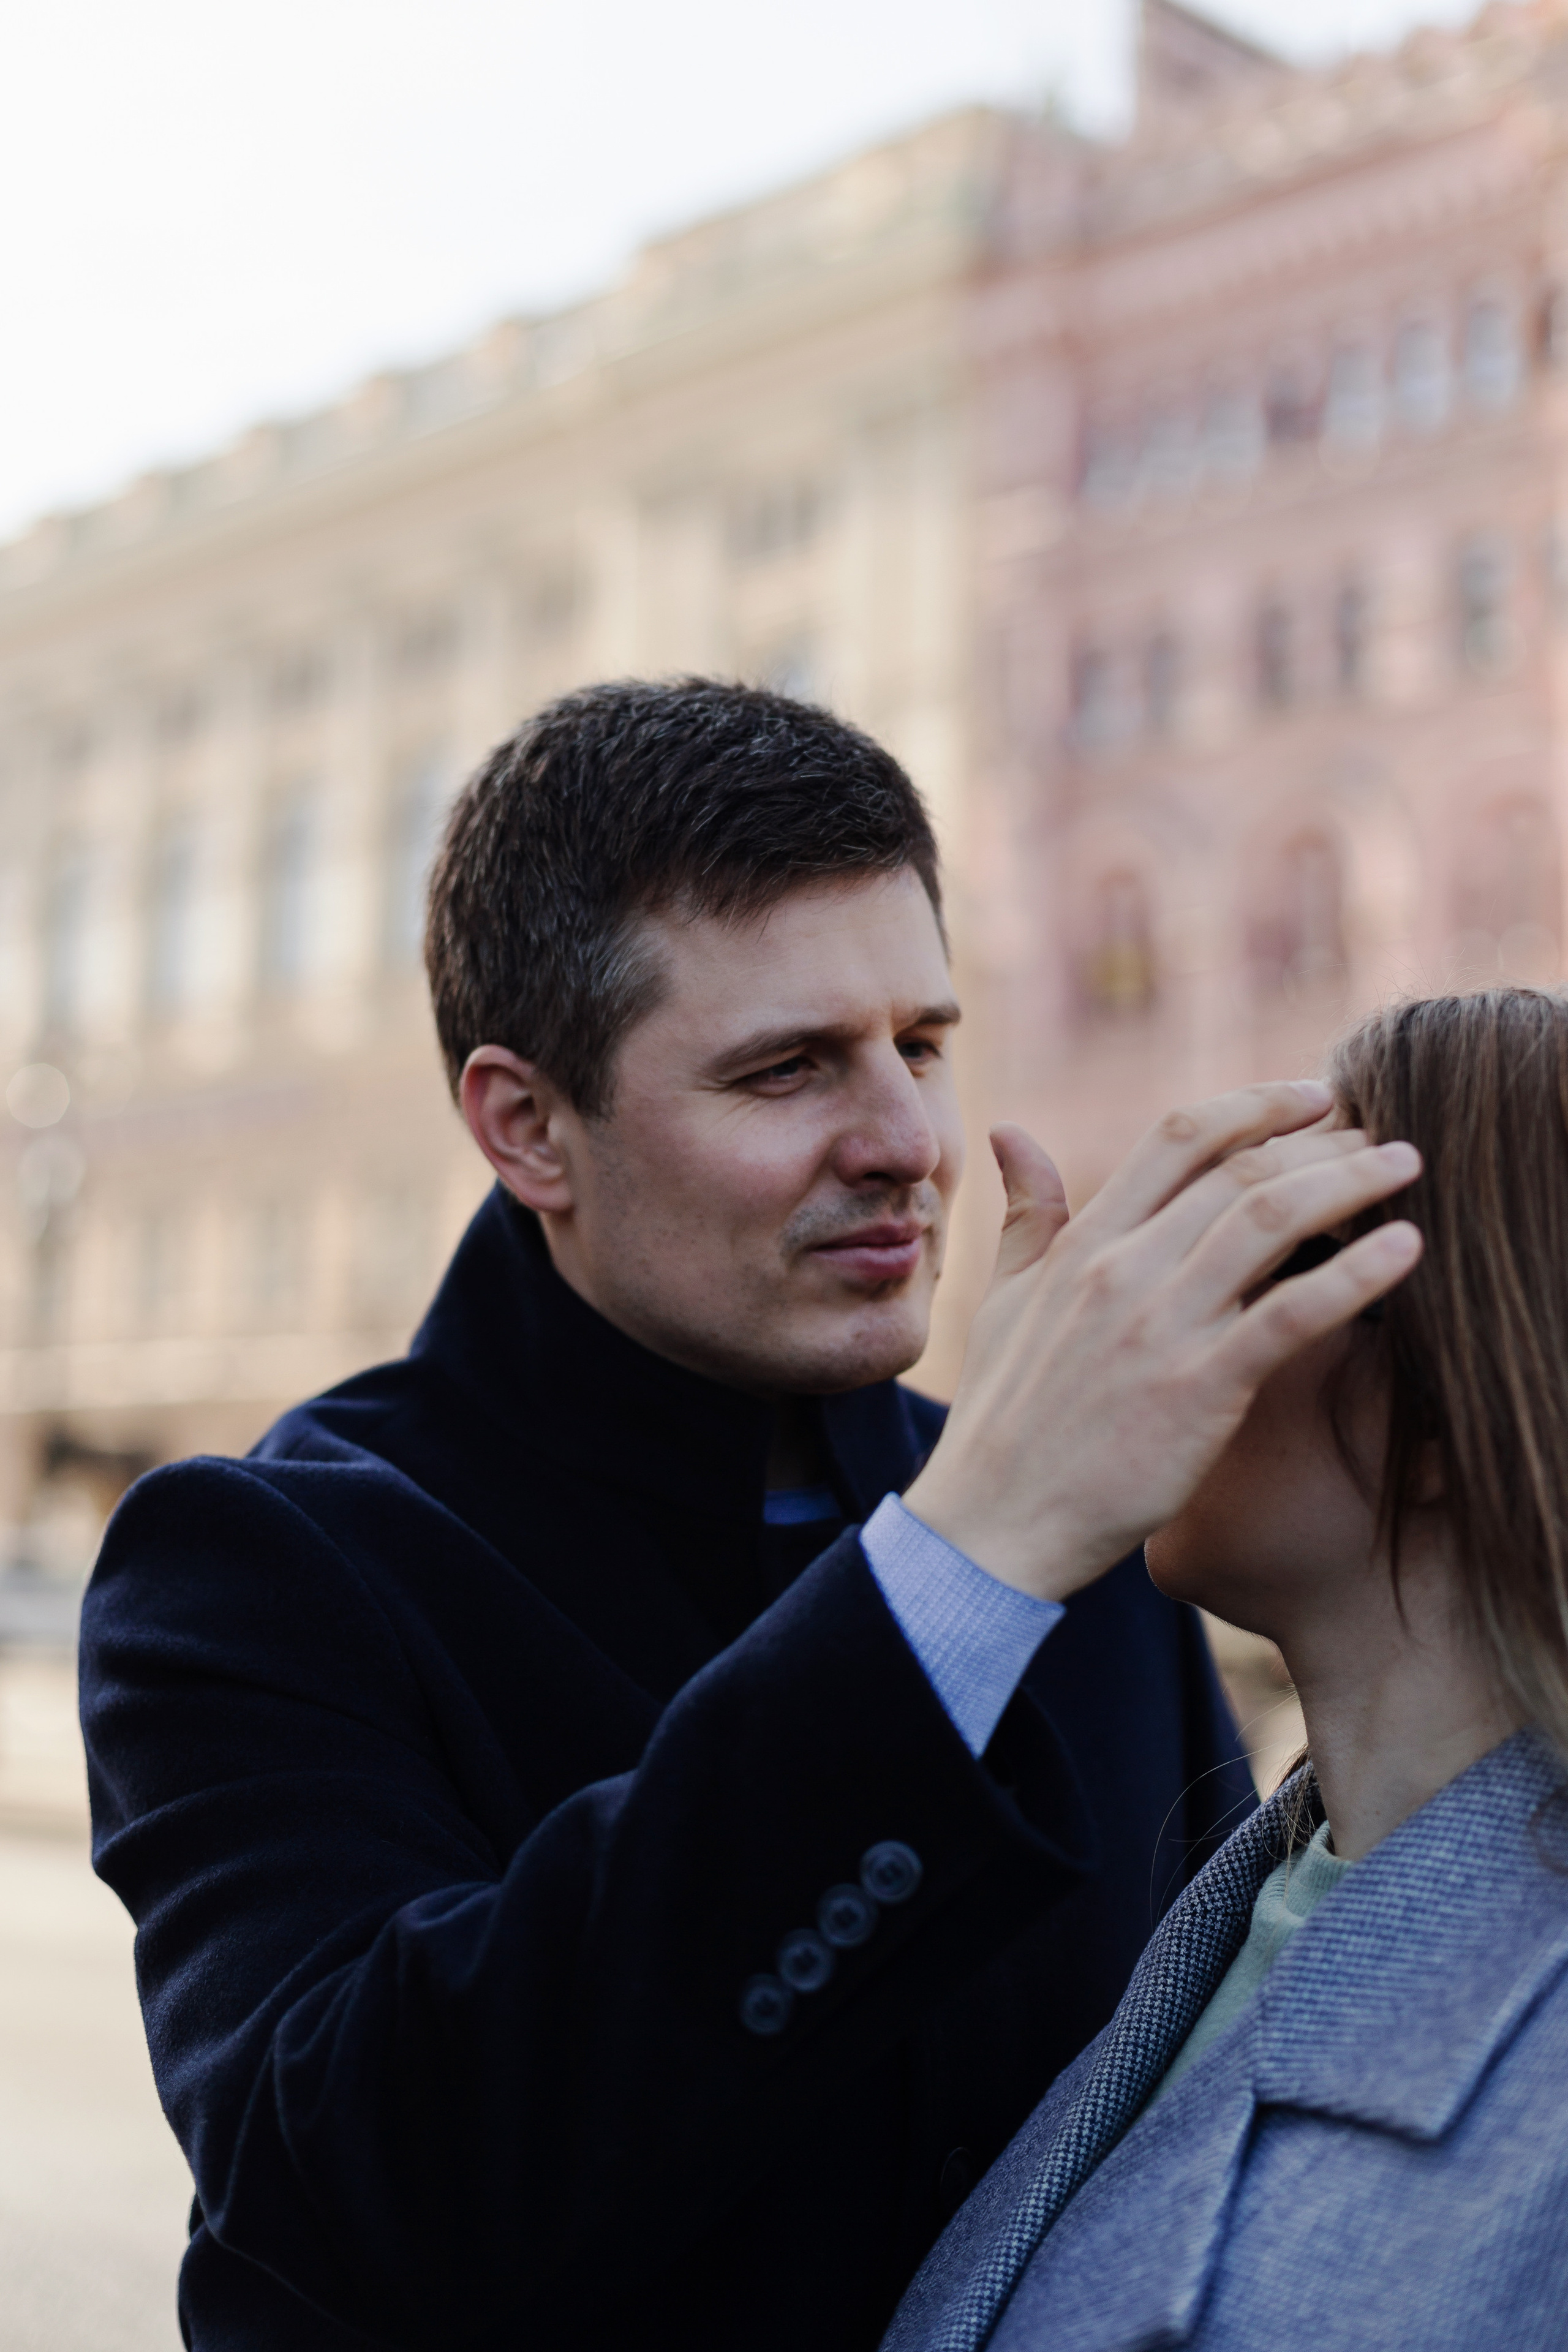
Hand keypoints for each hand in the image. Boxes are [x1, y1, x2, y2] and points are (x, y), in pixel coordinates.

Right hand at [903, 1081, 1421, 1602]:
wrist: (995, 1526)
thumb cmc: (1002, 1421)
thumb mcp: (1004, 1302)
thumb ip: (1026, 1215)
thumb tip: (1010, 1131)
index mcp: (1083, 1246)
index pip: (1177, 1138)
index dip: (1253, 1105)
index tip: (1309, 1096)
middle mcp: (1124, 1270)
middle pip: (1240, 1170)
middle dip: (1319, 1141)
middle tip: (1377, 1132)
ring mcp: (1162, 1327)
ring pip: (1271, 1222)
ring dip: (1350, 1182)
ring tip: (1406, 1166)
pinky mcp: (1200, 1389)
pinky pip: (1292, 1315)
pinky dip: (1356, 1275)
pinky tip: (1406, 1249)